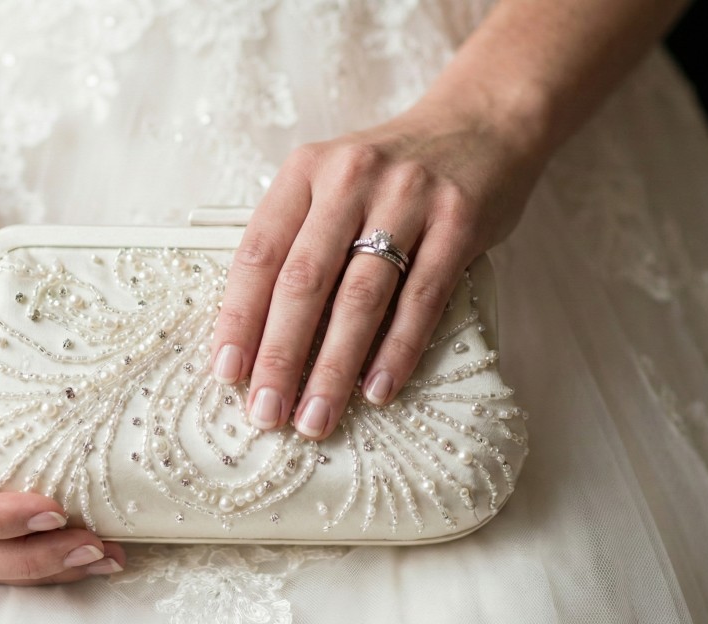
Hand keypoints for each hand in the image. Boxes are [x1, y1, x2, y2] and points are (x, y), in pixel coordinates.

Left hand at [210, 100, 546, 439]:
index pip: (259, 253)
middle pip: (304, 281)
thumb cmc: (392, 171)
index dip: (239, 317)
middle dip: (280, 357)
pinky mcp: (458, 222)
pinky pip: (422, 299)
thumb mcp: (332, 182)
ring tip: (315, 417)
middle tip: (266, 412)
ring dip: (333, 368)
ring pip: (360, 298)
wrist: (480, 123)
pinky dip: (396, 351)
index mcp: (305, 170)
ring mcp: (408, 198)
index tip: (227, 372)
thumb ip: (298, 239)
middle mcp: (351, 178)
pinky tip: (376, 389)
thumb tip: (259, 335)